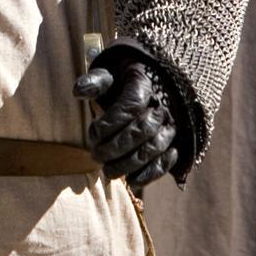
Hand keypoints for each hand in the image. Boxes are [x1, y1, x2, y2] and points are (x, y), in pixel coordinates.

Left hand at [74, 56, 187, 188]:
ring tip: (108, 171)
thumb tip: (78, 91)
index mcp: (146, 85)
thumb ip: (96, 81)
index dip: (110, 123)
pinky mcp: (176, 144)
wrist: (155, 86)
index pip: (130, 106)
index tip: (92, 134)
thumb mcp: (112, 74)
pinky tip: (131, 180)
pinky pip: (167, 162)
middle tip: (96, 156)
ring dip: (128, 164)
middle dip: (115, 147)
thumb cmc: (126, 82)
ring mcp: (172, 126)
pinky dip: (150, 175)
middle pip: (141, 130)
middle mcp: (163, 106)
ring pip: (153, 148)